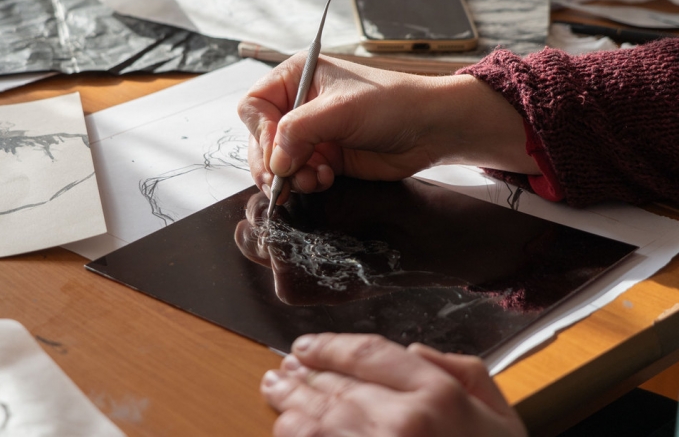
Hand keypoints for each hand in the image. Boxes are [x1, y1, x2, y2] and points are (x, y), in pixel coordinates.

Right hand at [238, 54, 537, 205]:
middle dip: (272, 163)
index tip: (277, 154)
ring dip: (290, 176)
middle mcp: (299, 104)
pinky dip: (305, 182)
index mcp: (296, 77)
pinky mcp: (324, 157)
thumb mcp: (341, 110)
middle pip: (261, 138)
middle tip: (282, 182)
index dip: (261, 132)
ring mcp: (311, 133)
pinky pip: (298, 175)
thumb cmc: (392, 104)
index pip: (255, 106)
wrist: (431, 128)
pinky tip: (325, 179)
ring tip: (313, 179)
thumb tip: (275, 161)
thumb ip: (299, 131)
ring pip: (277, 161)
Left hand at [261, 333, 526, 436]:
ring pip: (315, 421)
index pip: (367, 354)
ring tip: (274, 391)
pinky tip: (284, 429)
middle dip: (302, 375)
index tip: (306, 347)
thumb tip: (414, 351)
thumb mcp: (501, 416)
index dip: (329, 346)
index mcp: (439, 397)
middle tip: (281, 370)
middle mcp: (404, 423)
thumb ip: (463, 372)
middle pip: (335, 386)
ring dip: (288, 404)